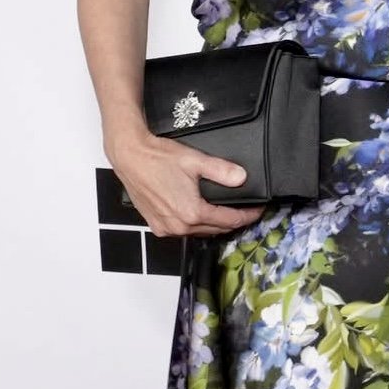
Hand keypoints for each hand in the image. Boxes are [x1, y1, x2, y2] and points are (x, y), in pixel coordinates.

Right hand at [108, 129, 261, 238]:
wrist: (130, 156)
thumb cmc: (157, 157)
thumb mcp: (195, 160)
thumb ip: (221, 171)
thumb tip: (242, 178)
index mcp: (192, 213)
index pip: (229, 221)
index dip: (247, 216)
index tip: (258, 210)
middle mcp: (179, 226)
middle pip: (216, 229)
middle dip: (233, 221)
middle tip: (246, 211)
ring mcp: (165, 228)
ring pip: (199, 232)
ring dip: (214, 225)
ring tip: (227, 213)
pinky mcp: (156, 225)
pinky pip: (182, 231)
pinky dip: (195, 225)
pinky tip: (200, 215)